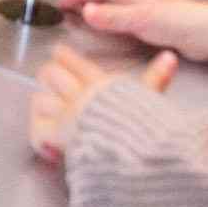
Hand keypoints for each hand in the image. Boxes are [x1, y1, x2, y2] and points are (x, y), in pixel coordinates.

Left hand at [29, 45, 176, 160]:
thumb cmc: (144, 127)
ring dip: (42, 107)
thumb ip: (157, 77)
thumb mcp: (150, 100)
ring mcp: (66, 116)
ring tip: (46, 109)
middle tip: (48, 79)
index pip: (73, 61)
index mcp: (100, 84)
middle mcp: (79, 96)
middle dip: (48, 76)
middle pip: (49, 74)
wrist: (134, 154)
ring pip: (39, 100)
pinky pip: (38, 131)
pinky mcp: (58, 137)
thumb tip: (170, 57)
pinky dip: (39, 136)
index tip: (58, 52)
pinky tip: (45, 139)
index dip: (62, 55)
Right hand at [54, 0, 207, 63]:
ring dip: (94, 0)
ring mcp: (145, 7)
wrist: (206, 32)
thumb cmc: (179, 22)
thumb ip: (113, 16)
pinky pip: (122, 11)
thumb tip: (86, 10)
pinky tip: (111, 19)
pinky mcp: (153, 20)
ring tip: (81, 7)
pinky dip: (108, 12)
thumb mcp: (141, 19)